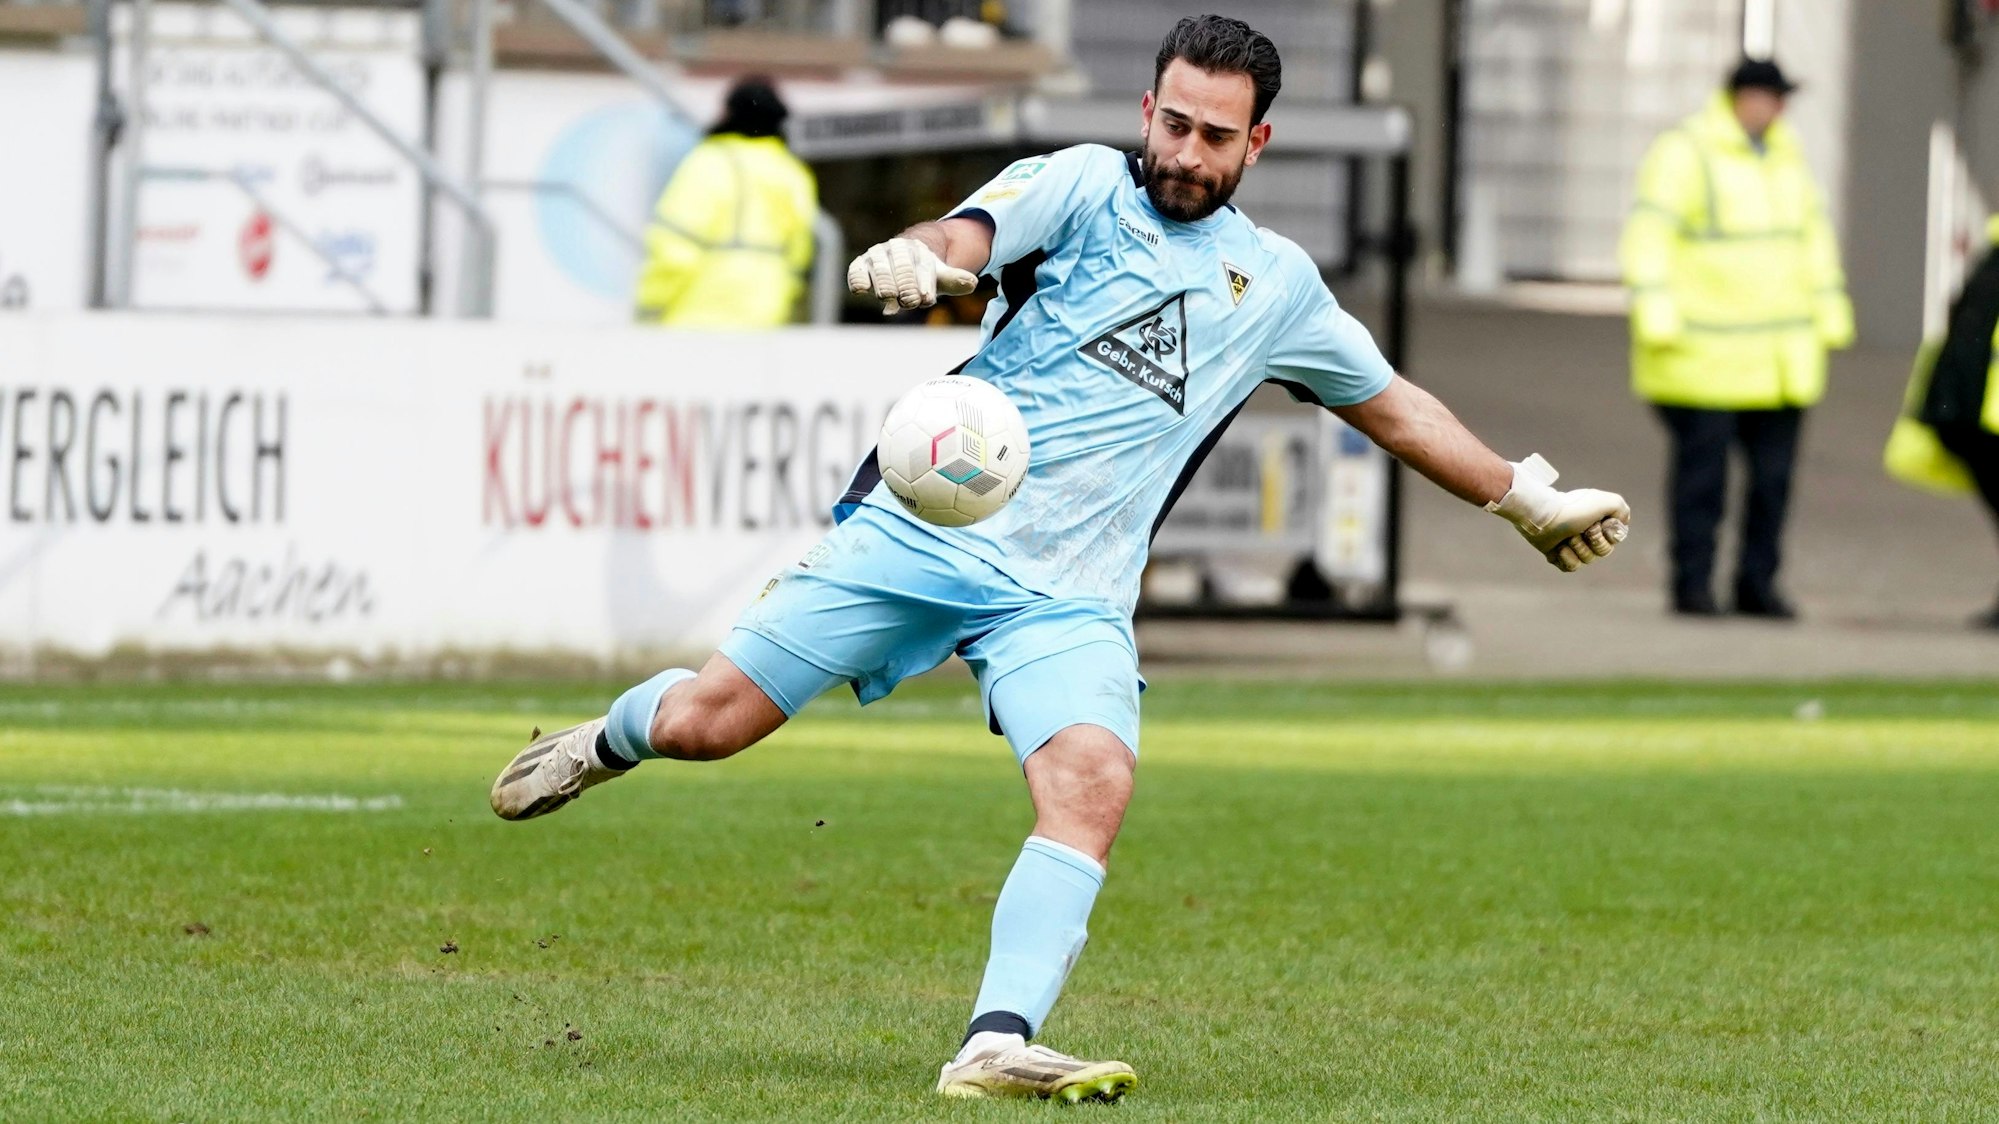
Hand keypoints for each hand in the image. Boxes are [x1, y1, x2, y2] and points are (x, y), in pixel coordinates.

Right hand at [846, 237, 978, 314]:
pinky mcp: (859, 266)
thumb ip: (954, 280)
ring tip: (890, 298)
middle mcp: (895, 249)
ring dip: (885, 286)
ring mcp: (876, 257)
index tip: (926, 298)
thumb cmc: (922, 273)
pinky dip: (859, 280)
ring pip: (880, 271)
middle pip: (901, 269)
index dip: (924, 284)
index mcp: (917, 250)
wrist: (900, 261)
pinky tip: (864, 290)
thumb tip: (972, 283)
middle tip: (910, 300)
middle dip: (906, 287)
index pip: (921, 268)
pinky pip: (856, 272)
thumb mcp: (939, 276)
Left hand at [1486, 454, 1631, 571]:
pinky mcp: (1559, 556)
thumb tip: (1622, 523)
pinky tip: (1559, 548)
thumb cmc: (1573, 508)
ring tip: (1566, 536)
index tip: (1598, 524)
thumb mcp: (1604, 501)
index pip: (1615, 539)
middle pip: (1604, 552)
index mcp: (1599, 521)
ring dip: (1578, 547)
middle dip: (1593, 541)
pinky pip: (1572, 567)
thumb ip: (1621, 509)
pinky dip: (1567, 558)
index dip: (1608, 534)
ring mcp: (1573, 545)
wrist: (1544, 517)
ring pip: (1588, 560)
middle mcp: (1588, 533)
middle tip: (1579, 529)